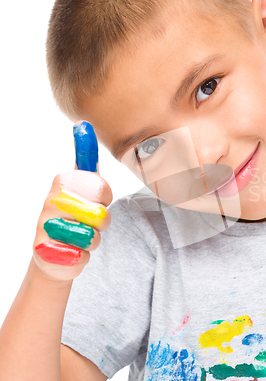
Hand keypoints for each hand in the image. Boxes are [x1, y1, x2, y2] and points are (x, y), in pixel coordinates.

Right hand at [32, 121, 112, 281]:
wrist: (54, 254)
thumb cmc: (73, 215)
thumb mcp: (82, 185)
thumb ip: (86, 162)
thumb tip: (84, 126)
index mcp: (62, 182)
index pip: (98, 186)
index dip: (103, 195)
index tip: (98, 197)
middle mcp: (51, 201)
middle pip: (100, 213)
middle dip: (101, 220)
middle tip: (90, 219)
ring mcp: (47, 227)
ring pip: (94, 235)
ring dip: (92, 238)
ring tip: (80, 235)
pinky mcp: (49, 253)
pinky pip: (83, 253)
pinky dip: (82, 254)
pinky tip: (71, 250)